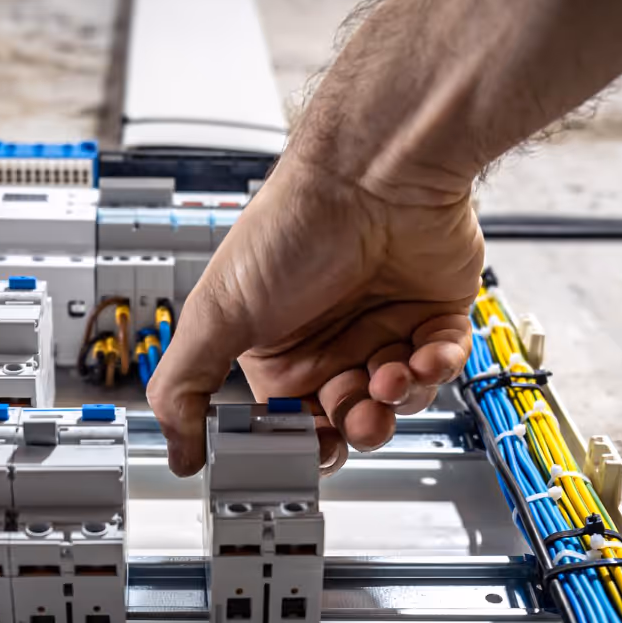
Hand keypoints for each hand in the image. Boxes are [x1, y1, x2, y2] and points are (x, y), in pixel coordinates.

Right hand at [145, 151, 482, 475]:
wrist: (371, 170)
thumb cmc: (294, 223)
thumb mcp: (215, 313)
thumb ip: (185, 386)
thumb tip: (177, 452)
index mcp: (278, 350)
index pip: (294, 422)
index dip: (306, 440)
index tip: (312, 444)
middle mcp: (332, 341)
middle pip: (351, 419)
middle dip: (358, 425)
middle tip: (358, 415)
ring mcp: (386, 328)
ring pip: (401, 400)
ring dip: (398, 397)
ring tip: (389, 375)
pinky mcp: (435, 315)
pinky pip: (444, 365)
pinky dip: (437, 369)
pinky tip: (424, 356)